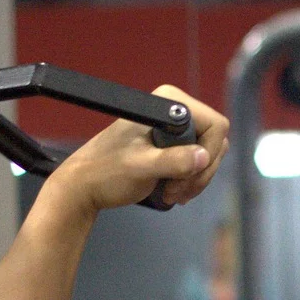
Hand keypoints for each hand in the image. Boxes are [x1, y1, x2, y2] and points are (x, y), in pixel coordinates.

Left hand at [45, 86, 229, 214]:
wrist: (85, 185)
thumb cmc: (106, 172)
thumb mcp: (141, 167)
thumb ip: (172, 161)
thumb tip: (203, 157)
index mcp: (167, 104)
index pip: (214, 125)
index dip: (209, 153)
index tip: (188, 175)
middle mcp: (174, 110)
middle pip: (214, 141)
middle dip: (200, 171)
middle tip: (178, 191)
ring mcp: (174, 128)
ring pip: (208, 154)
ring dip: (195, 179)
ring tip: (172, 194)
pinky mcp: (171, 144)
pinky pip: (196, 160)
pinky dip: (190, 179)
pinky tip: (173, 190)